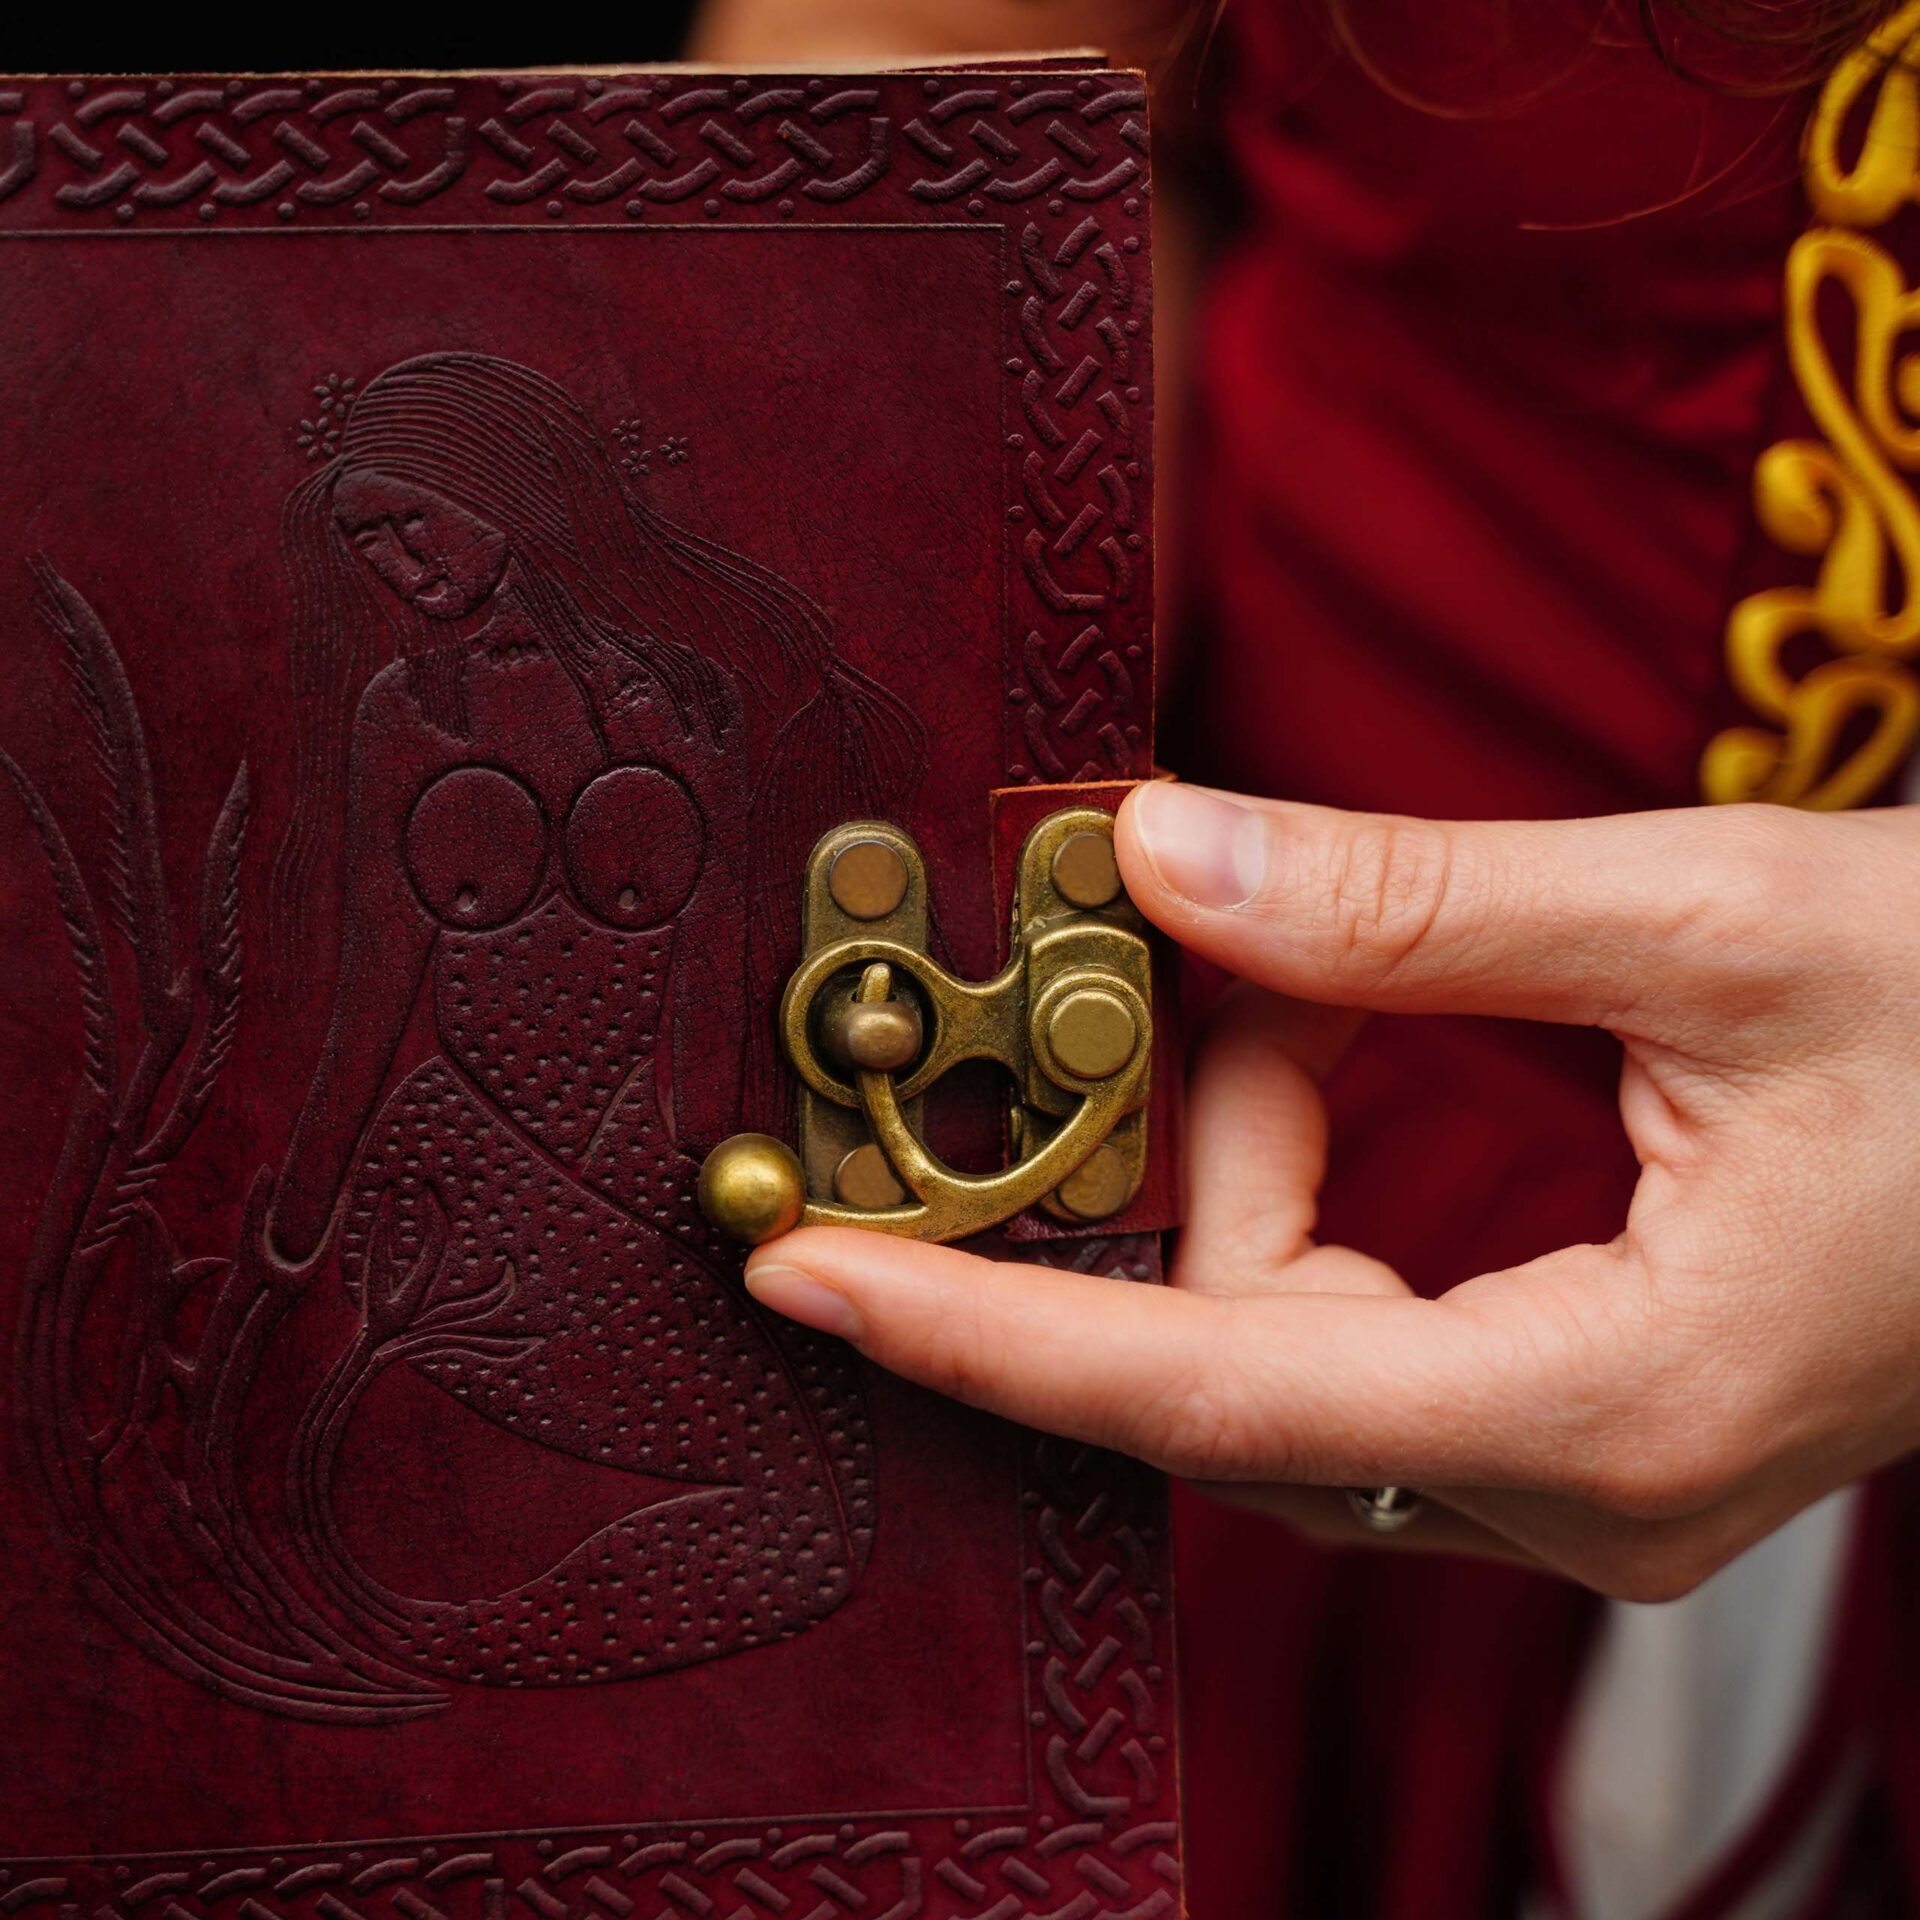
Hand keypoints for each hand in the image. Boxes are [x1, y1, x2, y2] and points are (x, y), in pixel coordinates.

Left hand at [744, 784, 1919, 1599]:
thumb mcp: (1713, 917)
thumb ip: (1412, 904)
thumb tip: (1154, 857)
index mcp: (1626, 1405)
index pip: (1218, 1401)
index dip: (990, 1334)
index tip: (802, 1274)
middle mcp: (1586, 1488)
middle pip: (1240, 1363)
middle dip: (1174, 1163)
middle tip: (1195, 974)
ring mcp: (1586, 1472)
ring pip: (1291, 1348)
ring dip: (1258, 1159)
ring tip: (1322, 996)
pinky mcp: (1582, 1416)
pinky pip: (1361, 1331)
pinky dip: (1317, 1190)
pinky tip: (1361, 1057)